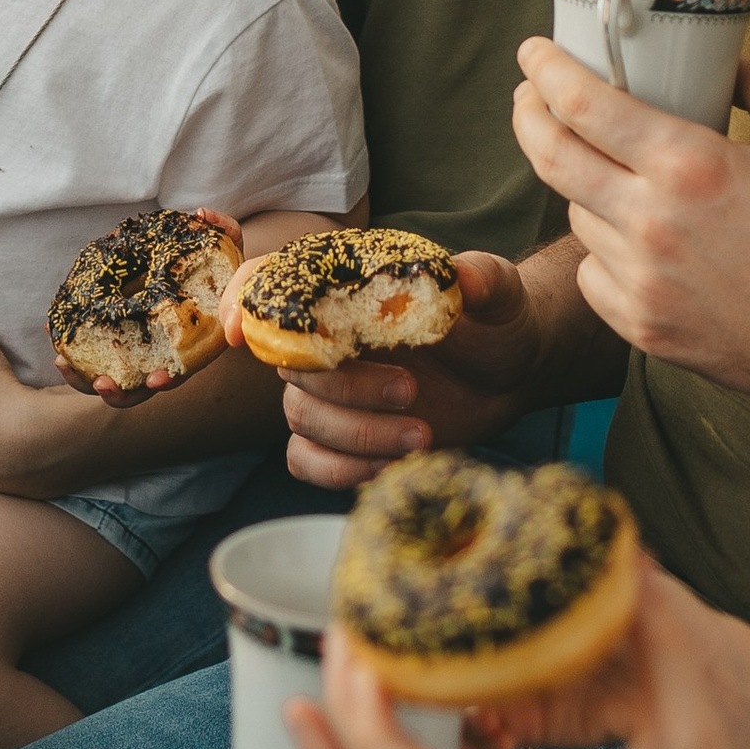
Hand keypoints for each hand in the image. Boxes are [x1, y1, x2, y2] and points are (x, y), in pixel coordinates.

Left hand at [77, 203, 247, 409]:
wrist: (203, 271)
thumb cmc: (216, 263)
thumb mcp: (227, 246)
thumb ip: (221, 228)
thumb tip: (200, 214)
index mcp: (190, 345)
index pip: (178, 371)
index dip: (167, 379)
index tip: (156, 380)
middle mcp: (160, 355)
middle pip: (137, 388)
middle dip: (118, 391)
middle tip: (101, 382)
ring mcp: (136, 351)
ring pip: (109, 376)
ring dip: (83, 377)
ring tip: (62, 361)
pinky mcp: (113, 336)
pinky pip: (90, 349)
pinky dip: (70, 344)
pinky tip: (52, 327)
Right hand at [248, 250, 548, 490]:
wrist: (510, 376)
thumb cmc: (496, 323)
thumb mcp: (499, 295)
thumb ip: (483, 279)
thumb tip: (463, 277)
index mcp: (347, 292)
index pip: (273, 284)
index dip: (244, 303)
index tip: (239, 333)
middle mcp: (326, 340)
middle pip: (294, 367)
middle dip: (349, 389)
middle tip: (414, 394)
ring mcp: (330, 392)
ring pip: (301, 418)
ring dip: (356, 435)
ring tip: (423, 438)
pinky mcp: (341, 437)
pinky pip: (305, 460)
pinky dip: (339, 471)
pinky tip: (391, 468)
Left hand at [511, 38, 749, 443]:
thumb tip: (724, 61)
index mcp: (688, 166)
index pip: (582, 105)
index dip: (546, 70)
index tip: (534, 52)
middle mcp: (652, 225)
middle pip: (551, 158)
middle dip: (528, 115)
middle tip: (529, 95)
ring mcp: (644, 285)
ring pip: (576, 217)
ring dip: (579, 184)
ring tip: (601, 165)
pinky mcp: (647, 331)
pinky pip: (594, 276)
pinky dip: (601, 249)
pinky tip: (627, 235)